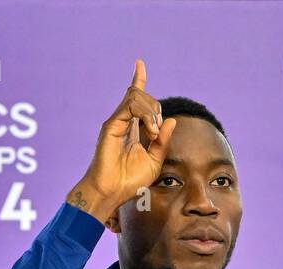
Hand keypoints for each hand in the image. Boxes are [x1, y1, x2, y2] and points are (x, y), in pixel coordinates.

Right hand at [66, 58, 176, 221]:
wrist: (113, 192)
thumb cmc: (130, 181)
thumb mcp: (154, 160)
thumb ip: (163, 141)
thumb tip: (172, 121)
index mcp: (132, 128)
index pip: (136, 98)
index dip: (138, 79)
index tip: (139, 64)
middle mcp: (123, 121)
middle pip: (143, 97)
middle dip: (157, 111)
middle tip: (156, 133)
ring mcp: (116, 122)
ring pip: (137, 96)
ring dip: (152, 113)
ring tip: (152, 133)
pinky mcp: (111, 124)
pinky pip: (130, 104)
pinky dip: (145, 114)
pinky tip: (149, 130)